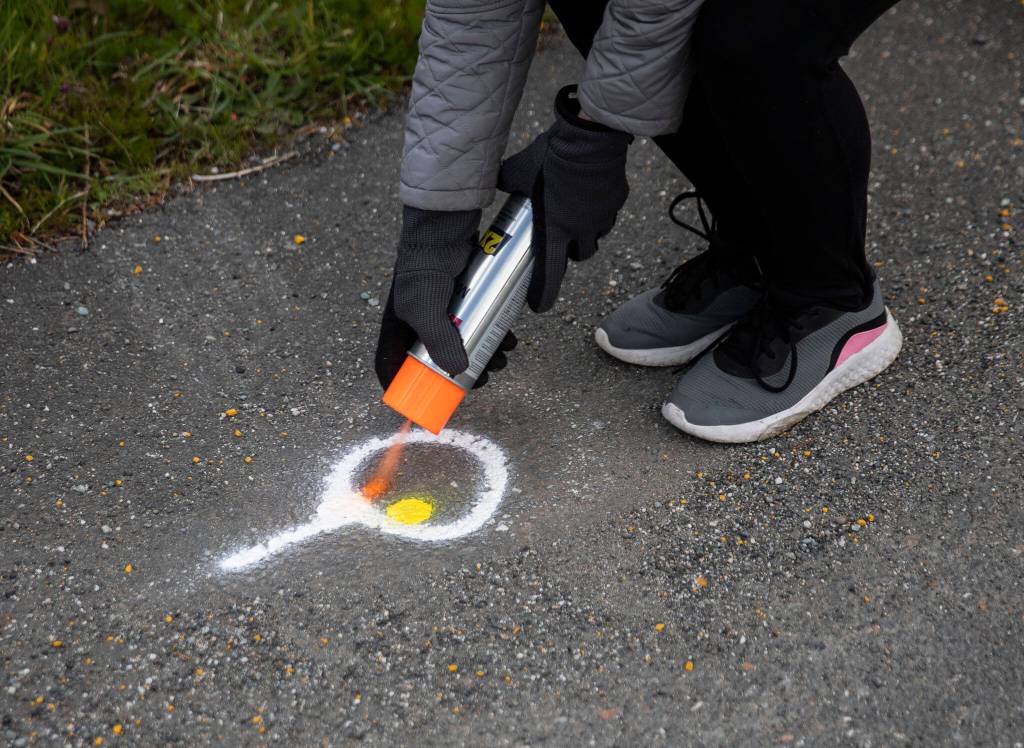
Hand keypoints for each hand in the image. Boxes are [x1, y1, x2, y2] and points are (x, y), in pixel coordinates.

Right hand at [374, 206, 517, 389]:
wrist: (444, 231)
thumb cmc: (424, 270)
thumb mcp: (426, 311)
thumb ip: (439, 343)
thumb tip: (461, 372)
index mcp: (397, 330)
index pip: (391, 366)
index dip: (402, 388)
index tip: (420, 405)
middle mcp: (418, 324)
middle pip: (437, 363)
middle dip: (463, 375)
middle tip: (484, 379)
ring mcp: (443, 313)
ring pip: (463, 346)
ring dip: (485, 357)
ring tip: (502, 357)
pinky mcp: (465, 302)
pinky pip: (479, 326)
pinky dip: (494, 335)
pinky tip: (509, 338)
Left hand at [498, 85, 632, 312]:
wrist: (590, 136)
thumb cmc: (551, 156)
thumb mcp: (519, 170)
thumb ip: (506, 181)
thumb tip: (495, 180)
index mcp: (555, 229)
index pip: (551, 273)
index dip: (544, 293)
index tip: (539, 306)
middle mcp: (581, 229)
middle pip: (579, 255)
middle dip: (571, 251)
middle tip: (561, 237)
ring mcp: (602, 217)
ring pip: (596, 237)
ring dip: (586, 233)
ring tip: (577, 215)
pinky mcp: (617, 201)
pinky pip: (609, 214)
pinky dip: (600, 211)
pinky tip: (592, 195)